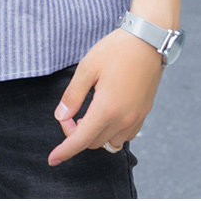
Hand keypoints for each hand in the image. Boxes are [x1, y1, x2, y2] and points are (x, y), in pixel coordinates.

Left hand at [47, 28, 162, 165]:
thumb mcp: (87, 67)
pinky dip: (111, 132)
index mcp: (106, 109)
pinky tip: (106, 114)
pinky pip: (125, 135)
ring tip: (87, 114)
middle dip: (77, 134)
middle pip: (93, 142)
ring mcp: (136, 118)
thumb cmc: (116, 50)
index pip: (81, 140)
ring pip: (110, 142)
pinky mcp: (144, 113)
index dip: (64, 151)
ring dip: (95, 135)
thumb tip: (61, 116)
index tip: (52, 159)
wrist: (148, 40)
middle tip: (70, 114)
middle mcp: (123, 119)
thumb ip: (73, 95)